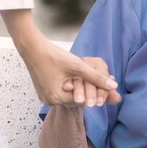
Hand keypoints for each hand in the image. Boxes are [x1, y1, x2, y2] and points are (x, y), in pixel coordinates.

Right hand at [0, 9, 117, 105]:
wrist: (31, 46)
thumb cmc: (53, 55)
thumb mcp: (78, 66)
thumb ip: (96, 77)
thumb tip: (114, 85)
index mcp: (57, 98)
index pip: (83, 100)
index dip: (95, 93)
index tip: (107, 87)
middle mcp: (49, 101)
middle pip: (76, 97)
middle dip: (88, 90)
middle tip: (102, 82)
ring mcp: (45, 96)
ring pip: (69, 93)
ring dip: (79, 86)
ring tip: (90, 78)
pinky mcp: (44, 89)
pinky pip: (62, 89)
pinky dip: (71, 84)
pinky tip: (78, 76)